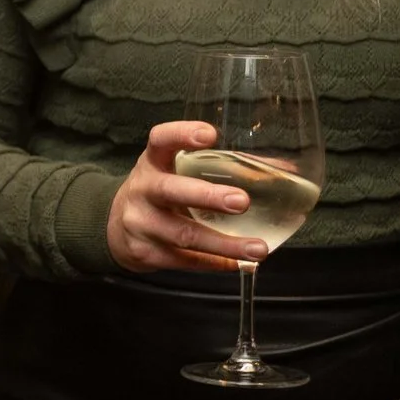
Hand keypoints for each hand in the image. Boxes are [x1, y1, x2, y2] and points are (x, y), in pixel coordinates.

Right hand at [105, 121, 268, 273]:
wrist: (116, 228)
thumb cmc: (162, 193)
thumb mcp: (178, 173)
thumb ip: (221, 169)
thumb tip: (283, 170)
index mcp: (153, 162)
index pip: (160, 140)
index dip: (181, 135)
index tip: (209, 135)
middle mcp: (143, 190)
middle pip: (170, 190)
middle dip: (206, 196)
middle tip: (241, 201)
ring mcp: (140, 223)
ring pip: (183, 234)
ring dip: (223, 243)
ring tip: (257, 249)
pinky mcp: (145, 252)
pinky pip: (185, 260)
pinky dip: (215, 263)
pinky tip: (238, 264)